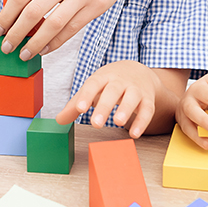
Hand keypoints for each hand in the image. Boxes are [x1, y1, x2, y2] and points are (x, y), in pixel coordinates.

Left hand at [0, 0, 146, 60]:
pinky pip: (71, 30)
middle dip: (16, 34)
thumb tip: (16, 15)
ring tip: (25, 53)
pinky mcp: (96, 7)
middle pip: (33, 12)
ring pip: (52, 25)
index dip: (7, 15)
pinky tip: (45, 49)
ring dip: (35, 43)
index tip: (0, 29)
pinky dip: (55, 43)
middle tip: (7, 46)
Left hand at [55, 60, 178, 137]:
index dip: (86, 95)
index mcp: (103, 77)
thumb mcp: (93, 88)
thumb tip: (59, 120)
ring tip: (117, 123)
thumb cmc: (110, 82)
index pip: (93, 84)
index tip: (80, 108)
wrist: (139, 72)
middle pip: (113, 91)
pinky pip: (147, 110)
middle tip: (96, 123)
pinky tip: (134, 134)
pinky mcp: (148, 99)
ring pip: (132, 98)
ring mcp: (135, 89)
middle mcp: (120, 81)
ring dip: (125, 110)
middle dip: (104, 106)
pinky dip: (142, 122)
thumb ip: (76, 104)